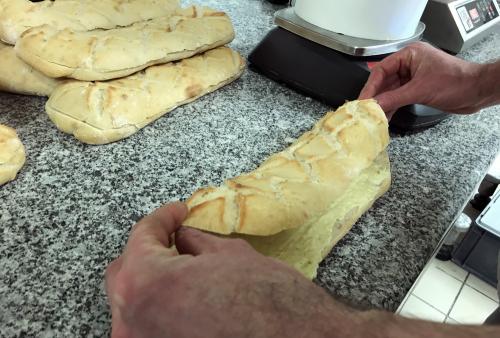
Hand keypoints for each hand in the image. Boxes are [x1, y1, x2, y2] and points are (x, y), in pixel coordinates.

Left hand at [105, 202, 353, 337]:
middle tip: (178, 236)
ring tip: (184, 267)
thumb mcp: (228, 255)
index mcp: (145, 283)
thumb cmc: (268, 300)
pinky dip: (162, 308)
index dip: (163, 218)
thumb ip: (194, 242)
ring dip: (155, 280)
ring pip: (135, 302)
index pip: (142, 236)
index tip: (177, 213)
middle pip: (126, 272)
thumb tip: (183, 238)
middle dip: (152, 249)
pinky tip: (187, 297)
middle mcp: (131, 321)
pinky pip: (149, 326)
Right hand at [359, 42, 487, 117]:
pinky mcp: (417, 89)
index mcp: (409, 55)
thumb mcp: (420, 90)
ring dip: (383, 104)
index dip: (370, 86)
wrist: (477, 91)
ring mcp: (413, 77)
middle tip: (364, 110)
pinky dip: (392, 107)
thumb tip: (374, 106)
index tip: (362, 100)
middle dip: (375, 96)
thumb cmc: (456, 81)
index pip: (382, 70)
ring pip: (391, 91)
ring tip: (373, 117)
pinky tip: (385, 117)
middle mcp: (409, 64)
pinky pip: (399, 98)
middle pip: (384, 81)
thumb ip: (394, 99)